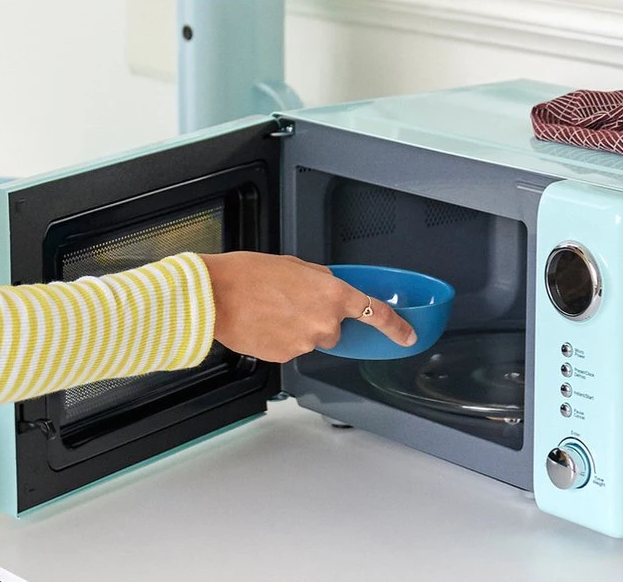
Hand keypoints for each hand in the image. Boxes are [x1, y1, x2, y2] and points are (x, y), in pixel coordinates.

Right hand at [200, 252, 416, 361]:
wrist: (216, 295)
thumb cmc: (247, 274)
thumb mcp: (291, 264)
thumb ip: (318, 279)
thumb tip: (325, 286)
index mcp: (331, 294)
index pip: (376, 313)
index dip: (396, 327)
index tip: (407, 335)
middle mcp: (324, 323)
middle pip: (334, 329)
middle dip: (318, 318)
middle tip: (289, 303)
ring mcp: (305, 343)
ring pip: (310, 339)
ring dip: (296, 327)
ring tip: (268, 310)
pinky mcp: (286, 357)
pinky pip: (291, 348)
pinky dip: (280, 338)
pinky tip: (262, 323)